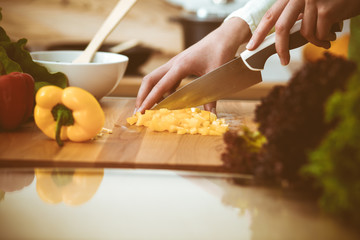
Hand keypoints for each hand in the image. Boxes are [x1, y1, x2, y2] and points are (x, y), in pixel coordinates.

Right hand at [135, 17, 251, 113]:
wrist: (223, 38)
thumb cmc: (220, 53)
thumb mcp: (215, 77)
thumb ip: (212, 99)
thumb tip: (212, 116)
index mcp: (180, 66)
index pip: (160, 85)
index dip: (149, 100)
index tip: (142, 111)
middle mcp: (173, 63)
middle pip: (149, 80)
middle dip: (142, 96)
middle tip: (138, 112)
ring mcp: (175, 64)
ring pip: (155, 78)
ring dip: (149, 92)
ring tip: (148, 108)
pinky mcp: (178, 66)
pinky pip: (165, 79)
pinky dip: (161, 90)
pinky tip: (164, 101)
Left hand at [246, 0, 359, 64]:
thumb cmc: (332, 0)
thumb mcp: (309, 5)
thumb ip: (295, 16)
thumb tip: (280, 39)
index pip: (270, 15)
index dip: (259, 33)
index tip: (251, 46)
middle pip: (281, 27)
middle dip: (280, 47)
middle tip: (282, 60)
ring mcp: (312, 1)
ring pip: (304, 33)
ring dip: (314, 42)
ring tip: (324, 40)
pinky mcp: (326, 9)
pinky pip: (318, 35)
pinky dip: (323, 40)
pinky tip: (331, 37)